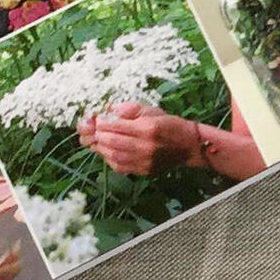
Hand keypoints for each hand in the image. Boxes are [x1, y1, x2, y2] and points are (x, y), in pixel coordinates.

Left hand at [76, 101, 202, 175]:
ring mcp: (144, 161)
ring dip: (101, 148)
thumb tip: (109, 111)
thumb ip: (129, 109)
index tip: (95, 120)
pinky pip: (120, 166)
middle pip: (111, 142)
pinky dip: (109, 159)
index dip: (101, 123)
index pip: (116, 126)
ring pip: (113, 156)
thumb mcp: (151, 110)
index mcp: (147, 128)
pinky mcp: (144, 171)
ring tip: (97, 141)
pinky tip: (107, 152)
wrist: (188, 145)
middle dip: (98, 136)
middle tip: (91, 131)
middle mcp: (145, 146)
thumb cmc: (169, 124)